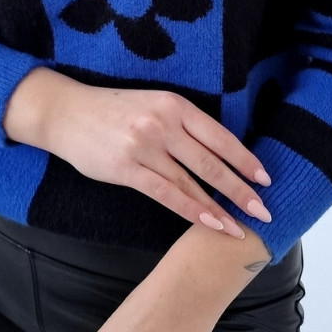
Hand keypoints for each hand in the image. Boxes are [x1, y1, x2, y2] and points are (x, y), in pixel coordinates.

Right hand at [4, 68, 272, 237]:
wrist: (66, 112)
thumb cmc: (113, 110)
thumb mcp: (153, 104)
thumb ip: (182, 125)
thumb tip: (218, 154)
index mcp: (175, 104)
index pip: (220, 136)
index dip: (245, 160)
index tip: (265, 179)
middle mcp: (163, 123)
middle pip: (212, 163)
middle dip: (241, 190)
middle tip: (264, 210)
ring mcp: (145, 146)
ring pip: (192, 182)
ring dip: (220, 208)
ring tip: (240, 227)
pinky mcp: (127, 168)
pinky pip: (166, 194)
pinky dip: (191, 211)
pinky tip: (209, 223)